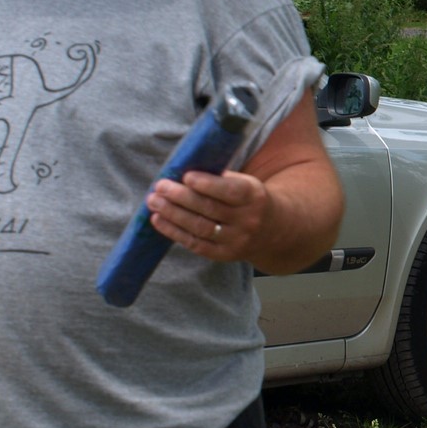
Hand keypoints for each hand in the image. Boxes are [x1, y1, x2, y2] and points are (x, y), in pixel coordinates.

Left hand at [146, 169, 270, 263]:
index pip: (230, 191)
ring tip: (153, 202)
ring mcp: (236, 240)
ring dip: (172, 214)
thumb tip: (183, 172)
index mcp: (254, 197)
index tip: (186, 176)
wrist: (273, 230)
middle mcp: (247, 220)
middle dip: (181, 197)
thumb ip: (221, 179)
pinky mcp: (224, 255)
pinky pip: (195, 244)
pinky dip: (174, 232)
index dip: (207, 184)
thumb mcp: (246, 184)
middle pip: (210, 209)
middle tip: (160, 186)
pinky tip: (158, 220)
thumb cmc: (249, 200)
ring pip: (199, 227)